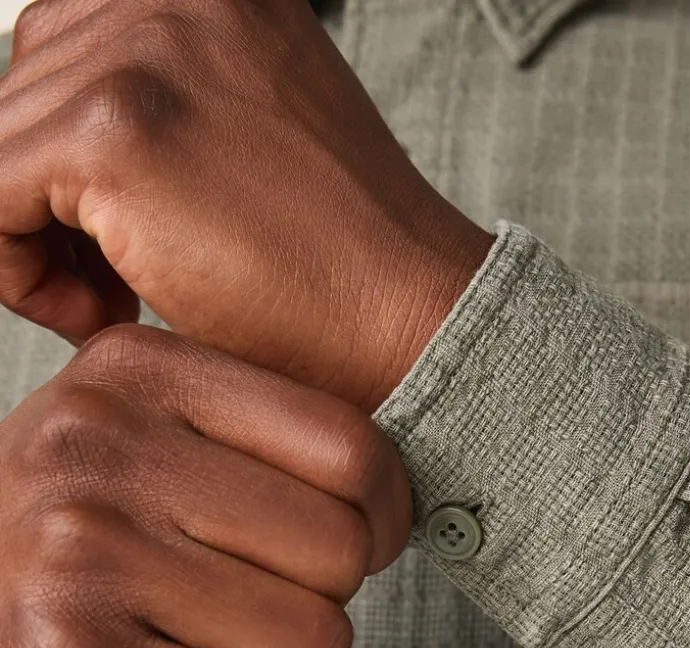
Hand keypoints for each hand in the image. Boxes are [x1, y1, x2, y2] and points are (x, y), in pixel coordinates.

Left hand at [0, 0, 494, 411]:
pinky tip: (100, 311)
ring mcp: (140, 52)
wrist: (409, 318)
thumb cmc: (337, 261)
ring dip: (32, 239)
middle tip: (115, 283)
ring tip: (117, 300)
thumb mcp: (247, 132)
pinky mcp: (113, 132)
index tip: (110, 237)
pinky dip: (19, 271)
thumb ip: (163, 97)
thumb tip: (54, 144)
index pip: (63, 46)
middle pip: (22, 87)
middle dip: (44, 196)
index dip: (66, 151)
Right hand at [0, 322, 412, 647]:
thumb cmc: (63, 543)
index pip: (352, 449)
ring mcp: (79, 555)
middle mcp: (99, 447)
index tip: (360, 549)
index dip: (385, 518)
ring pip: (312, 641)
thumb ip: (247, 436)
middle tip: (252, 608)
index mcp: (134, 370)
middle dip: (321, 601)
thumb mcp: (132, 440)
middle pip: (341, 552)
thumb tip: (395, 492)